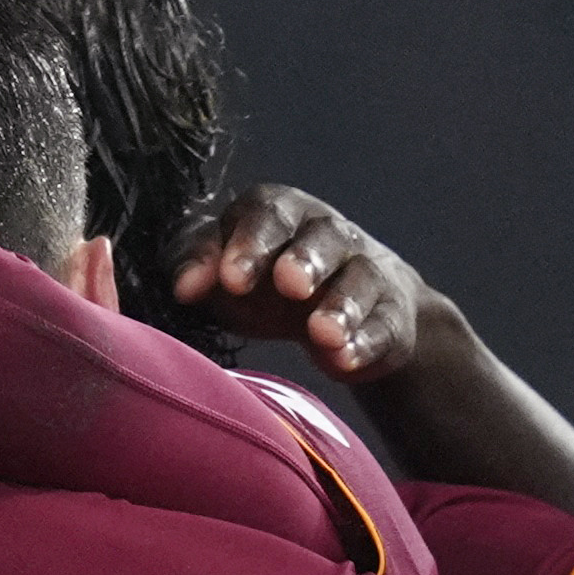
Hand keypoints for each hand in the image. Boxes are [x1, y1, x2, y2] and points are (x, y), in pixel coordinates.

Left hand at [168, 185, 447, 380]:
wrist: (341, 312)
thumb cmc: (266, 285)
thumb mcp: (224, 271)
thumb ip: (196, 267)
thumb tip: (183, 287)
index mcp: (279, 213)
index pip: (265, 213)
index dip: (250, 243)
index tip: (230, 279)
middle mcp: (326, 234)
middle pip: (321, 236)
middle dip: (305, 258)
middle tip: (288, 284)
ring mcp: (365, 272)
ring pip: (360, 278)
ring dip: (342, 305)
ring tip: (322, 334)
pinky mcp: (390, 315)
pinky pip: (384, 324)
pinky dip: (366, 343)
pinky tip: (345, 361)